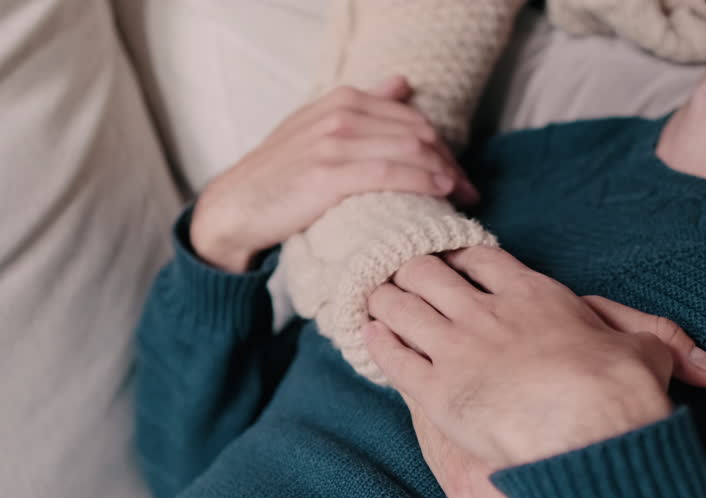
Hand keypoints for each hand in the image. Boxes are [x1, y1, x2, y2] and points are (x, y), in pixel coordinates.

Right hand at [190, 76, 477, 272]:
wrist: (235, 207)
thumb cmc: (281, 175)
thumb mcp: (319, 128)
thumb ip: (362, 107)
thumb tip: (402, 83)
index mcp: (342, 100)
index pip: (411, 117)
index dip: (442, 146)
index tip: (459, 175)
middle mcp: (340, 114)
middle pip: (418, 133)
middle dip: (450, 162)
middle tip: (469, 192)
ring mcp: (333, 142)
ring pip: (409, 151)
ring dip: (444, 175)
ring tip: (462, 198)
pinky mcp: (328, 175)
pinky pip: (390, 173)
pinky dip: (422, 182)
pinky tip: (440, 193)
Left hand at [364, 248, 705, 468]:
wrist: (591, 433)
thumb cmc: (621, 392)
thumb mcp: (650, 356)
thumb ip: (663, 348)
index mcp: (533, 293)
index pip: (481, 258)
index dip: (458, 254)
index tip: (445, 256)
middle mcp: (487, 310)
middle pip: (428, 271)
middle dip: (409, 270)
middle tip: (394, 271)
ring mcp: (456, 346)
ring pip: (400, 304)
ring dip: (383, 299)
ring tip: (371, 297)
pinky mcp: (435, 389)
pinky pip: (390, 353)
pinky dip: (374, 339)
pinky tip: (366, 335)